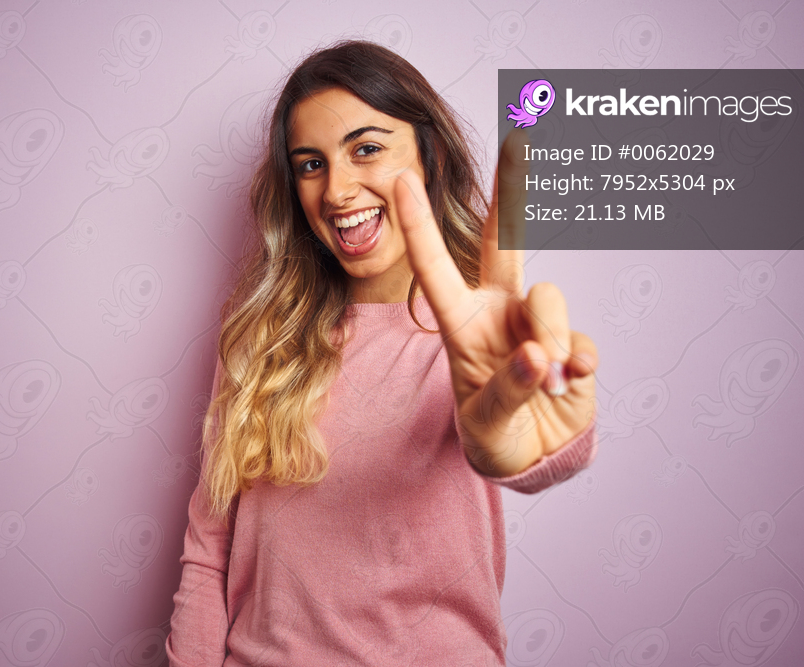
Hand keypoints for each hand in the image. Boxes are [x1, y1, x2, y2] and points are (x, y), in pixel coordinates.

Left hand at [395, 129, 597, 476]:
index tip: (400, 178)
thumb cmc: (492, 435)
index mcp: (461, 324)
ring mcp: (539, 326)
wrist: (532, 460)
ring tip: (545, 381)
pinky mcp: (575, 346)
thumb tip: (540, 354)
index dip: (418, 224)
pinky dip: (578, 366)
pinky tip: (569, 386)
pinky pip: (582, 341)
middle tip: (519, 136)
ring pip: (548, 298)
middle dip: (512, 191)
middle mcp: (499, 313)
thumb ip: (507, 389)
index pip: (435, 267)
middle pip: (504, 244)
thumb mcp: (484, 423)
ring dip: (549, 338)